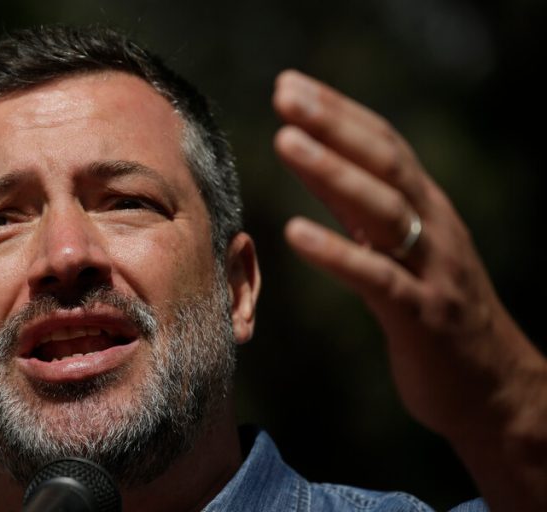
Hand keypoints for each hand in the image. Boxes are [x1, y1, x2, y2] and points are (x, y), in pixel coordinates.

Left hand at [272, 70, 546, 510]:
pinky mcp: (422, 315)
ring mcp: (431, 270)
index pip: (382, 145)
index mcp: (426, 208)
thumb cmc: (432, 309)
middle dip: (334, 123)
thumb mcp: (399, 248)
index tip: (290, 84)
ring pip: (384, 211)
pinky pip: (377, 279)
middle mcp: (433, 228)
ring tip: (286, 141)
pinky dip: (337, 254)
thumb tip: (313, 163)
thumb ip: (360, 208)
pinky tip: (296, 233)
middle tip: (285, 93)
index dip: (338, 111)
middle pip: (384, 164)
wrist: (490, 384)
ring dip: (333, 173)